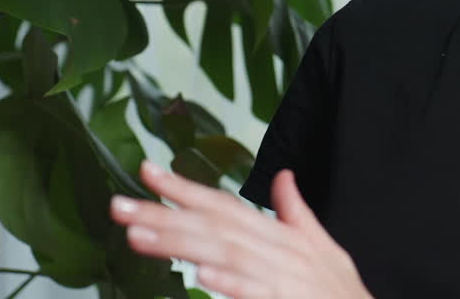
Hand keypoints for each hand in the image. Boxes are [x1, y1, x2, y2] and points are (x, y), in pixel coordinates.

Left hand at [111, 160, 372, 298]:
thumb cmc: (340, 291)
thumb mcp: (322, 244)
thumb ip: (296, 211)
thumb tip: (283, 177)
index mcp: (280, 234)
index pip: (224, 204)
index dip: (184, 188)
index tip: (146, 172)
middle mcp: (278, 249)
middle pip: (214, 226)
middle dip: (164, 214)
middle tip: (120, 207)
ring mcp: (282, 278)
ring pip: (225, 255)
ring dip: (182, 245)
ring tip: (140, 236)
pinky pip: (256, 293)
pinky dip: (231, 283)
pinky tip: (202, 276)